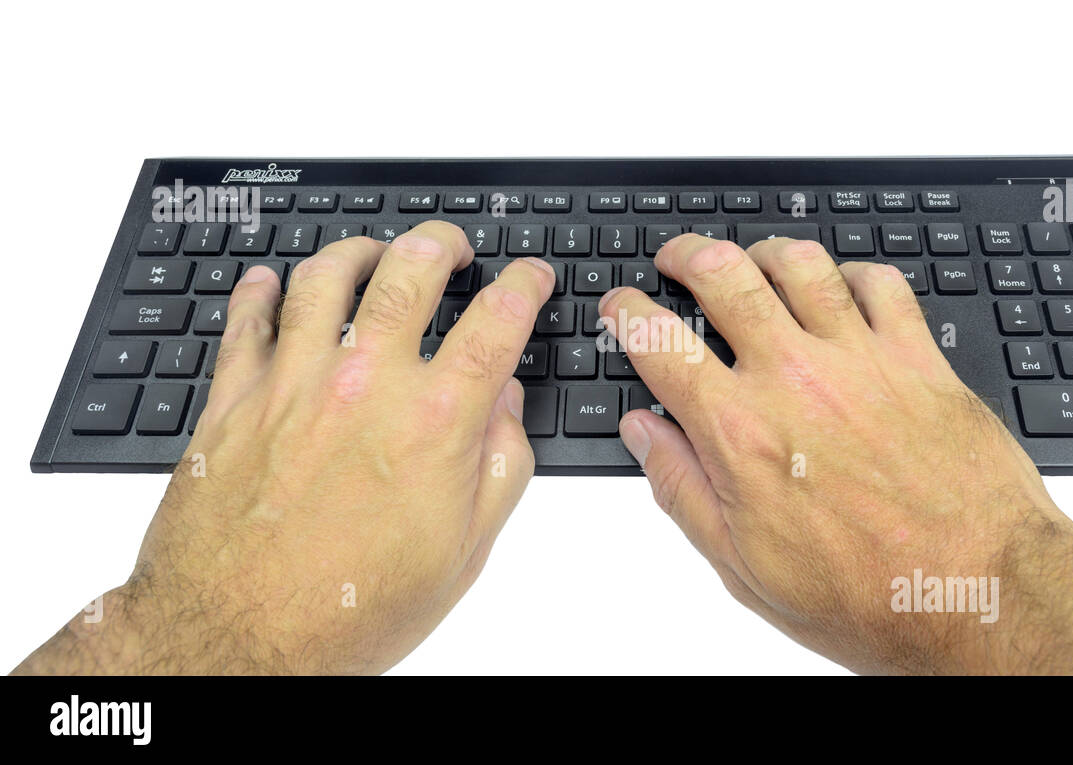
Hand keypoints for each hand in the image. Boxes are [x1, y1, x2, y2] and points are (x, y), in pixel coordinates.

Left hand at [16, 221, 553, 674]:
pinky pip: (245, 320)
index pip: (496, 321)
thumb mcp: (463, 553)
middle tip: (453, 246)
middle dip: (442, 243)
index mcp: (434, 422)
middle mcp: (364, 386)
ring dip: (358, 251)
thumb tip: (508, 406)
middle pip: (411, 271)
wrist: (239, 641)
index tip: (530, 276)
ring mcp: (293, 385)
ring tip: (375, 252)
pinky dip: (260, 290)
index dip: (524, 285)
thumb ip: (500, 467)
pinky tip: (269, 283)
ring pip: (325, 277)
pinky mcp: (232, 401)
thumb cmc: (350, 611)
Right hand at [604, 234, 1072, 674]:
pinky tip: (844, 285)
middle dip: (688, 255)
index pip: (660, 343)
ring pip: (801, 264)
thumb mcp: (746, 568)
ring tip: (753, 258)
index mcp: (740, 431)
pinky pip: (882, 283)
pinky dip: (854, 272)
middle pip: (725, 277)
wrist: (980, 593)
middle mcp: (796, 379)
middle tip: (678, 258)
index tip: (623, 309)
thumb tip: (645, 435)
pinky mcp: (921, 358)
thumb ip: (684, 491)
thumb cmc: (872, 595)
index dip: (628, 314)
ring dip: (764, 251)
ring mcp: (862, 360)